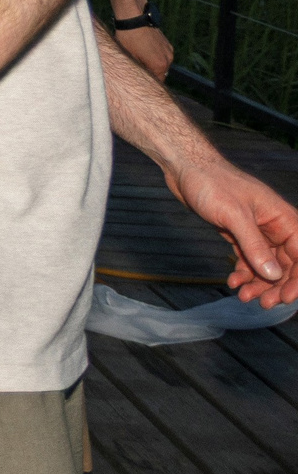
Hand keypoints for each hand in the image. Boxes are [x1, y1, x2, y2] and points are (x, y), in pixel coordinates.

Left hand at [115, 23, 173, 80]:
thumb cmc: (128, 38)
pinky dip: (154, 56)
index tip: (138, 81)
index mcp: (160, 65)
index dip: (147, 82)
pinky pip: (161, 55)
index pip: (157, 82)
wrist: (134, 18)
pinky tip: (142, 50)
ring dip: (152, 64)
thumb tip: (136, 78)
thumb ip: (137, 70)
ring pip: (160, 64)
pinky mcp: (167, 43)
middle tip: (136, 69)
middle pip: (159, 73)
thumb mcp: (129, 57)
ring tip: (138, 57)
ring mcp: (169, 50)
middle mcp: (168, 59)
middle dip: (149, 73)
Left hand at [166, 156, 297, 306]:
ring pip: (267, 265)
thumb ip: (254, 245)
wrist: (186, 169)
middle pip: (287, 264)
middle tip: (262, 303)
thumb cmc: (212, 184)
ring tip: (243, 296)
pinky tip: (234, 282)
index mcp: (284, 218)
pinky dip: (244, 273)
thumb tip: (274, 275)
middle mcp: (276, 227)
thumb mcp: (234, 215)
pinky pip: (249, 260)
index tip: (284, 298)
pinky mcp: (240, 235)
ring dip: (259, 283)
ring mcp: (258, 232)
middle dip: (276, 286)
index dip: (297, 279)